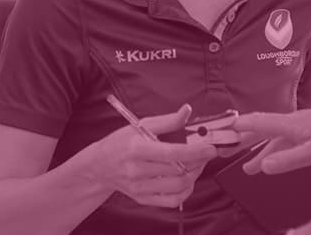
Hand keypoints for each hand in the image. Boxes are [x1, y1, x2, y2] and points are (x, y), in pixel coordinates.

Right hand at [90, 104, 217, 207]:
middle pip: (178, 170)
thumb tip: (187, 111)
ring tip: (196, 164)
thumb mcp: (140, 125)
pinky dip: (185, 191)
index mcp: (137, 149)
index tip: (210, 148)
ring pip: (178, 186)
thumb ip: (167, 120)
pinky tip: (186, 180)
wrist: (100, 166)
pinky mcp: (143, 198)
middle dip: (198, 161)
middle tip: (205, 153)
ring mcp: (139, 187)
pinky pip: (172, 200)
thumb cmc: (121, 142)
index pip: (172, 153)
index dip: (195, 151)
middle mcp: (137, 170)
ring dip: (194, 175)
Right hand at [231, 109, 310, 174]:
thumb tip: (265, 166)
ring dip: (261, 152)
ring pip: (275, 140)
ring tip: (249, 167)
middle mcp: (294, 123)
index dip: (240, 126)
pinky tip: (277, 161)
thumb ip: (289, 159)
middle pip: (263, 131)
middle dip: (246, 141)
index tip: (224, 129)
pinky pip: (287, 142)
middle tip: (229, 149)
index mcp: (291, 124)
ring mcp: (303, 127)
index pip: (259, 123)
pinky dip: (277, 152)